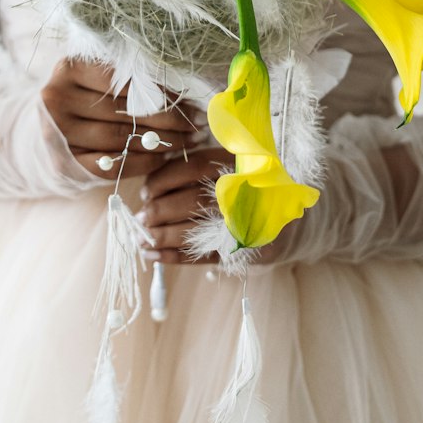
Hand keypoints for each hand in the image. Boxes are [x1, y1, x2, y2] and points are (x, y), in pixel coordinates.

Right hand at [41, 57, 200, 178]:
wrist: (54, 131)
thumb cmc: (88, 97)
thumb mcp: (103, 78)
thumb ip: (133, 79)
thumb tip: (184, 91)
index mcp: (69, 67)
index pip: (124, 81)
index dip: (161, 94)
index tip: (191, 103)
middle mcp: (57, 98)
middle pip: (125, 111)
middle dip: (168, 120)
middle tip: (197, 125)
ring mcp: (58, 133)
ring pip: (121, 139)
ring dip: (161, 142)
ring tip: (187, 141)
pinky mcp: (64, 163)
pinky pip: (112, 166)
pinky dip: (142, 163)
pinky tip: (163, 158)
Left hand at [138, 146, 233, 265]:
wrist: (282, 224)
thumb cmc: (243, 193)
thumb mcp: (225, 171)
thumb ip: (193, 175)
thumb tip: (147, 193)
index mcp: (236, 165)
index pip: (193, 167)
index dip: (163, 179)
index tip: (145, 192)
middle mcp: (242, 192)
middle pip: (193, 200)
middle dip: (159, 211)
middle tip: (140, 219)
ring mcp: (243, 223)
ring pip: (196, 230)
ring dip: (162, 237)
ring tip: (141, 240)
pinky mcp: (241, 250)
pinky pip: (202, 255)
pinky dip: (173, 257)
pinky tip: (154, 256)